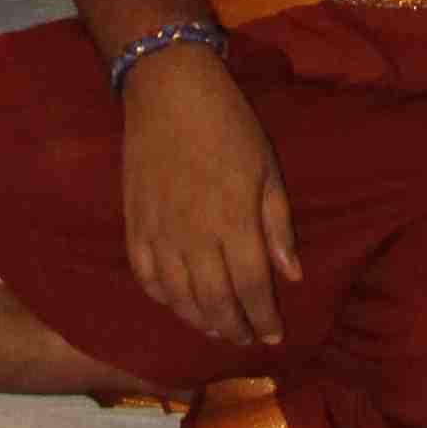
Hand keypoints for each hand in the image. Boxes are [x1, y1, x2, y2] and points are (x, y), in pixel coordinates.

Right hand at [119, 49, 299, 355]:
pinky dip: (161, 298)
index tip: (273, 335)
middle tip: (246, 338)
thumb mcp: (266, 166)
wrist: (168, 89)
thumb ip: (277, 225)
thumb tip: (292, 275)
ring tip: (217, 328)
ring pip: (179, 298)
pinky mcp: (134, 223)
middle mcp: (195, 236)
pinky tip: (176, 302)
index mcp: (234, 221)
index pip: (251, 288)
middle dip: (234, 327)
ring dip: (200, 320)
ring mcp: (160, 232)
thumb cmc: (227, 123)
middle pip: (215, 302)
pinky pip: (145, 276)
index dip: (263, 318)